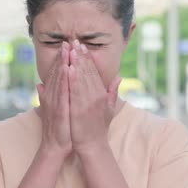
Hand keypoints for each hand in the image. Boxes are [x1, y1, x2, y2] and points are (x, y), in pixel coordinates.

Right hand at [36, 42, 72, 161]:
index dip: (61, 59)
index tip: (68, 45)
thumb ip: (46, 96)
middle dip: (63, 56)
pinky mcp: (59, 109)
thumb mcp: (53, 109)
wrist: (55, 147)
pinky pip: (62, 92)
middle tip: (68, 40)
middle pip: (57, 73)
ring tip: (68, 49)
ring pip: (59, 79)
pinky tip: (67, 69)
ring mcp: (55, 102)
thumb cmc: (58, 129)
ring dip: (63, 63)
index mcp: (52, 95)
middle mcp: (51, 96)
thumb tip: (39, 84)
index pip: (57, 74)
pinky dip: (64, 80)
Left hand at [68, 40, 121, 156]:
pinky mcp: (80, 109)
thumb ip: (112, 92)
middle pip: (88, 72)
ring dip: (76, 63)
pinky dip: (72, 80)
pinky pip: (76, 92)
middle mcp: (97, 96)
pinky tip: (68, 69)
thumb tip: (119, 77)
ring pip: (82, 79)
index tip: (82, 47)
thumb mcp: (109, 108)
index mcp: (102, 94)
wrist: (93, 145)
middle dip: (81, 56)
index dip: (88, 59)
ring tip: (71, 50)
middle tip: (75, 41)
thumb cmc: (99, 127)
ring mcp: (89, 103)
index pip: (94, 72)